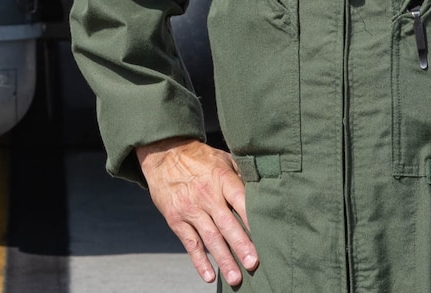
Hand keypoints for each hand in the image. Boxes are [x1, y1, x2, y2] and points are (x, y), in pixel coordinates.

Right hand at [137, 137, 258, 286]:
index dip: (252, 218)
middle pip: (226, 223)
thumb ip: (242, 175)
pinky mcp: (176, 219)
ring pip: (209, 237)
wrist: (163, 153)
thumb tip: (265, 191)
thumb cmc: (199, 158)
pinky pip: (190, 243)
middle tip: (253, 264)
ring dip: (223, 259)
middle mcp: (206, 195)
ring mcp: (190, 208)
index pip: (240, 200)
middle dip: (240, 245)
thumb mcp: (222, 158)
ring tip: (236, 278)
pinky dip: (199, 261)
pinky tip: (209, 275)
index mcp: (221, 178)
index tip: (267, 235)